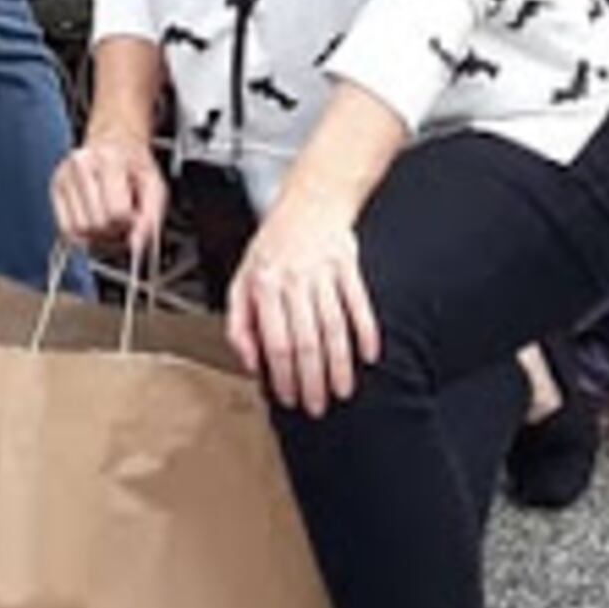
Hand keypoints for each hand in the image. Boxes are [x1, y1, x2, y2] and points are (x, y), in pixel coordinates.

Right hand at [51, 129, 169, 259]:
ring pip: (79, 229)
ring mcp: (64, 175)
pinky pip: (65, 229)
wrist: (114, 143)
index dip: (130, 223)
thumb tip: (137, 246)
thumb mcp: (155, 187)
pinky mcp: (55, 187)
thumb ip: (150, 218)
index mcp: (109, 159)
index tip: (135, 216)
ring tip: (108, 220)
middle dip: (114, 231)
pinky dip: (82, 234)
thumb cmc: (134, 165)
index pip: (117, 212)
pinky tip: (94, 221)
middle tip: (123, 220)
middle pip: (97, 223)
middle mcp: (81, 164)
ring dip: (97, 235)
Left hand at [226, 191, 380, 416]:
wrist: (309, 202)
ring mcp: (323, 272)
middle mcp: (294, 279)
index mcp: (264, 284)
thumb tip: (249, 360)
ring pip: (334, 328)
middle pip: (306, 341)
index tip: (288, 397)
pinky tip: (369, 356)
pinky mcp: (349, 266)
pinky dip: (366, 332)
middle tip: (316, 405)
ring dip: (339, 365)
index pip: (275, 340)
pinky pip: (360, 304)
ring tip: (341, 391)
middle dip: (311, 380)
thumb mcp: (242, 278)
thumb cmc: (274, 246)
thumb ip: (239, 322)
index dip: (282, 375)